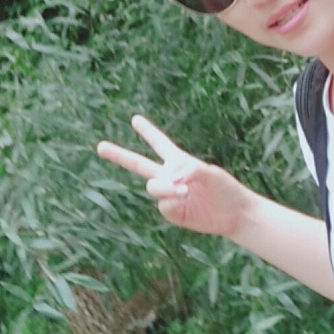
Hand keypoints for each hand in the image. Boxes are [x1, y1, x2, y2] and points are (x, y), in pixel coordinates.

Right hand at [97, 115, 251, 237]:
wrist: (234, 214)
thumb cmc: (226, 189)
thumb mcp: (211, 173)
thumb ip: (189, 171)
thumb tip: (171, 181)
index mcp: (180, 161)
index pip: (160, 144)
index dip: (148, 132)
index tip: (134, 119)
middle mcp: (170, 177)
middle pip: (139, 164)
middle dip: (119, 155)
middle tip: (99, 146)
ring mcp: (170, 196)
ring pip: (153, 187)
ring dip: (165, 187)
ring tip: (184, 190)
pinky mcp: (173, 213)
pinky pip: (163, 205)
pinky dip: (172, 201)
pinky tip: (186, 201)